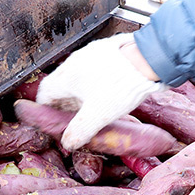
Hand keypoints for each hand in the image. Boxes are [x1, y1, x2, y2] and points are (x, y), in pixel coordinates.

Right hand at [36, 33, 167, 150]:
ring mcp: (91, 54)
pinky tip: (106, 91)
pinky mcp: (106, 51)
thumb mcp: (97, 116)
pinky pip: (92, 68)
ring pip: (76, 75)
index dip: (45, 108)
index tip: (52, 118)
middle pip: (60, 84)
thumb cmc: (122, 85)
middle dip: (64, 102)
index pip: (44, 92)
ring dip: (79, 92)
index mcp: (67, 76)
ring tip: (91, 106)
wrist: (149, 60)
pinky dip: (94, 81)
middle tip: (73, 117)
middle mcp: (75, 62)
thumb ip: (79, 132)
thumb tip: (68, 143)